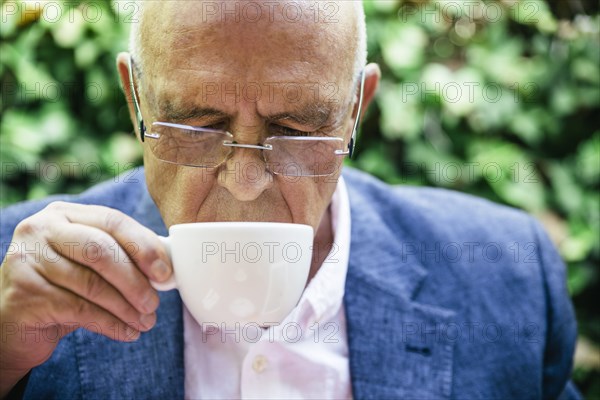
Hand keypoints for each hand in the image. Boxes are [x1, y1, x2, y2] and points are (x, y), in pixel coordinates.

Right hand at [0, 201, 171, 395]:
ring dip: (126, 307)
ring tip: (146, 321)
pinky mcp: (23, 294)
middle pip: (101, 251)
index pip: (112, 221)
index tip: (165, 272)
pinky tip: (127, 332)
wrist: (16, 320)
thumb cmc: (63, 286)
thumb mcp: (89, 264)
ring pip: (91, 284)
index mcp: (64, 214)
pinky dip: (110, 324)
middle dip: (135, 280)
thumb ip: (121, 255)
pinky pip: (79, 310)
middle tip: (154, 302)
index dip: (143, 246)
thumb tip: (166, 268)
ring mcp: (27, 260)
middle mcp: (41, 229)